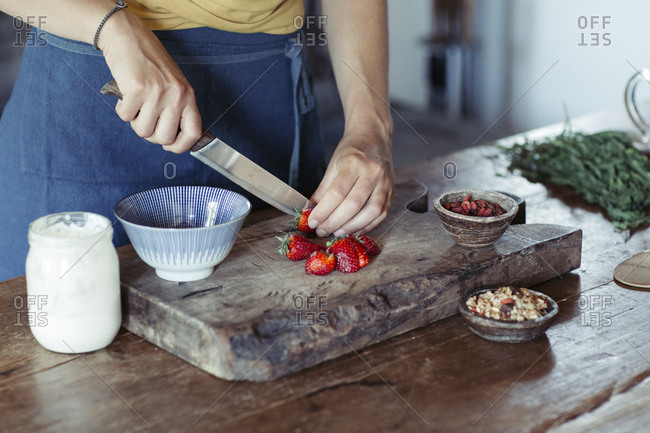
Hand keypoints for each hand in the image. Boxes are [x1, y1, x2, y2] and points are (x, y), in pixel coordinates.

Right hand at [97, 10, 201, 152]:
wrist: (128, 36)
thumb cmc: (150, 63)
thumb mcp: (174, 85)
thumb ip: (177, 108)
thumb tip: (171, 139)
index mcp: (188, 95)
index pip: (193, 133)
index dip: (180, 146)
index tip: (169, 146)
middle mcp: (176, 95)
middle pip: (164, 138)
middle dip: (150, 134)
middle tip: (144, 119)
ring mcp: (157, 92)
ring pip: (143, 131)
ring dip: (134, 122)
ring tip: (136, 104)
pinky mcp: (136, 89)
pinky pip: (126, 117)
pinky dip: (122, 110)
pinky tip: (126, 95)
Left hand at [308, 130, 393, 236]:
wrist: (374, 137)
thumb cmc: (352, 151)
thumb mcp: (333, 165)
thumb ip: (322, 190)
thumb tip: (310, 211)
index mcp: (354, 162)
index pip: (337, 193)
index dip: (323, 211)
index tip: (312, 222)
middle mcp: (372, 172)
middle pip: (353, 204)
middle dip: (334, 222)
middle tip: (322, 230)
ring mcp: (385, 183)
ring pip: (371, 212)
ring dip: (351, 227)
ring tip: (336, 232)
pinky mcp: (392, 192)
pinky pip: (381, 214)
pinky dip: (366, 226)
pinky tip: (353, 229)